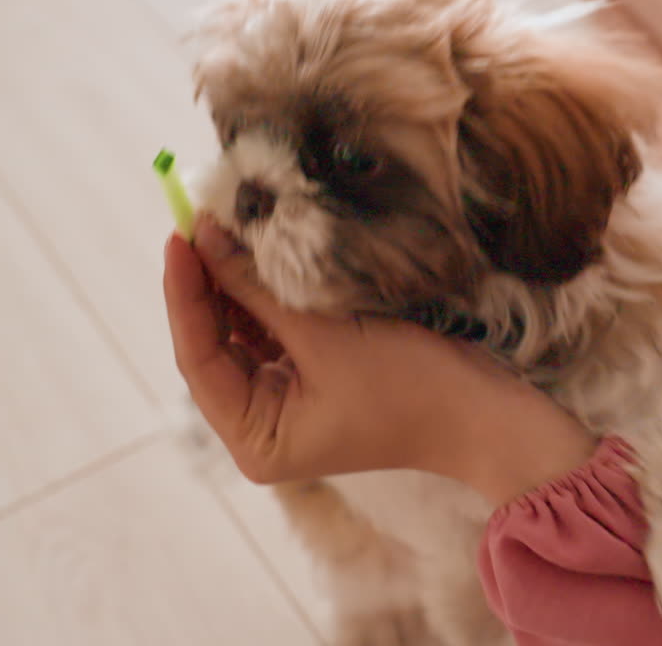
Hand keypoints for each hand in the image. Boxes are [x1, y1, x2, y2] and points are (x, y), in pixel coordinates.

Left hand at [162, 220, 595, 504]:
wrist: (482, 412)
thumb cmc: (408, 387)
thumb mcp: (325, 336)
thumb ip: (258, 289)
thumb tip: (207, 236)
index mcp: (255, 440)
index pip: (198, 357)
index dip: (185, 294)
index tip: (179, 235)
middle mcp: (262, 427)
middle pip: (215, 345)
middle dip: (208, 286)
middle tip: (200, 221)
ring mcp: (288, 405)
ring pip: (242, 335)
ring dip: (236, 285)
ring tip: (226, 228)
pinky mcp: (314, 381)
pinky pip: (274, 334)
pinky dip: (266, 297)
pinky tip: (259, 256)